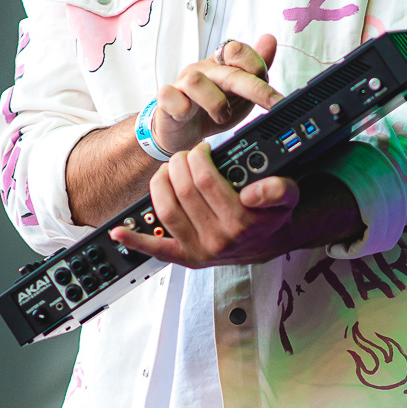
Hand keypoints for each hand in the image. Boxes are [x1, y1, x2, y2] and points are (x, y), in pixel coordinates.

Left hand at [111, 142, 302, 269]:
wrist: (268, 241)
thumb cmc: (270, 213)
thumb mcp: (288, 195)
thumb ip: (278, 189)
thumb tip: (252, 192)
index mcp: (240, 221)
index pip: (205, 179)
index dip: (199, 157)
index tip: (203, 149)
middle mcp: (218, 239)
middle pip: (183, 190)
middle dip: (180, 163)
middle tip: (185, 155)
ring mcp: (200, 249)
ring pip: (166, 209)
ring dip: (161, 183)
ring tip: (169, 171)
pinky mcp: (186, 257)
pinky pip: (157, 249)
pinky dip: (135, 241)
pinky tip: (119, 232)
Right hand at [150, 34, 279, 154]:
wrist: (181, 132)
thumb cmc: (210, 110)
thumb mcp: (240, 92)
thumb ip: (255, 68)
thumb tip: (270, 39)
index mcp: (220, 65)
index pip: (237, 50)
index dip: (256, 66)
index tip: (273, 93)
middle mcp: (202, 70)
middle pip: (228, 71)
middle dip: (254, 88)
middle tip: (272, 104)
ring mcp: (181, 84)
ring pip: (196, 81)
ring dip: (215, 103)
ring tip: (222, 116)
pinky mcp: (166, 100)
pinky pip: (170, 96)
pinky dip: (181, 106)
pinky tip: (187, 113)